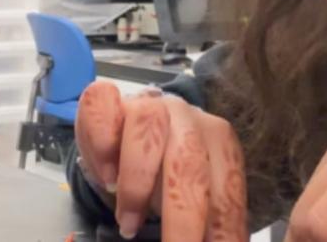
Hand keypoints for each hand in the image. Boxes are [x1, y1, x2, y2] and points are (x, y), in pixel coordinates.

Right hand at [75, 81, 248, 240]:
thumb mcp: (191, 194)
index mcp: (218, 140)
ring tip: (129, 225)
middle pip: (189, 163)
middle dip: (183, 218)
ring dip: (136, 185)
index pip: (225, 191)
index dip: (222, 230)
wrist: (131, 125)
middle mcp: (186, 115)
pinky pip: (102, 106)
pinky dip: (101, 143)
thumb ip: (207, 221)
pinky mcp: (107, 98)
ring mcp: (146, 103)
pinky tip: (106, 175)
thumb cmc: (164, 168)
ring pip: (147, 127)